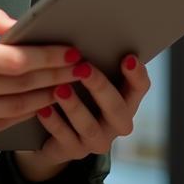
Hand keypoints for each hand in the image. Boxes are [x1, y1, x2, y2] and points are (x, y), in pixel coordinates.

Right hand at [0, 9, 79, 146]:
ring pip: (15, 107)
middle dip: (57, 75)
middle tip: (82, 67)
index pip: (15, 59)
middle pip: (21, 84)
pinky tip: (38, 104)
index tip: (69, 51)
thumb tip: (16, 23)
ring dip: (46, 97)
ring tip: (68, 86)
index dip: (47, 57)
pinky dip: (22, 115)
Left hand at [13, 53, 150, 179]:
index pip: (140, 88)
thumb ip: (91, 60)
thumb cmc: (78, 92)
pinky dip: (54, 123)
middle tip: (83, 68)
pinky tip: (43, 109)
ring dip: (75, 107)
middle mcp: (117, 122)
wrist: (58, 134)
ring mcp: (97, 140)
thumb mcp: (88, 78)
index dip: (137, 74)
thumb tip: (79, 31)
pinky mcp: (75, 152)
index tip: (127, 57)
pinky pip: (65, 139)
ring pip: (90, 126)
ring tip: (59, 89)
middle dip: (100, 86)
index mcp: (126, 100)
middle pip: (117, 108)